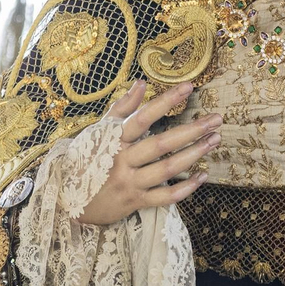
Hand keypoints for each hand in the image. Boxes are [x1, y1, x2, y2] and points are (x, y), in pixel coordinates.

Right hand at [76, 80, 221, 225]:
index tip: (189, 87)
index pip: (142, 117)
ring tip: (215, 140)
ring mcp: (130, 183)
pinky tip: (202, 175)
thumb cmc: (86, 159)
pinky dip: (185, 187)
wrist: (68, 200)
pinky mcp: (136, 202)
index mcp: (113, 139)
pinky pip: (165, 197)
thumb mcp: (99, 131)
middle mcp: (122, 160)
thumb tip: (142, 83)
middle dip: (191, 130)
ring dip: (194, 154)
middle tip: (216, 119)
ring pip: (167, 169)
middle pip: (161, 144)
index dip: (166, 102)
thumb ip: (122, 107)